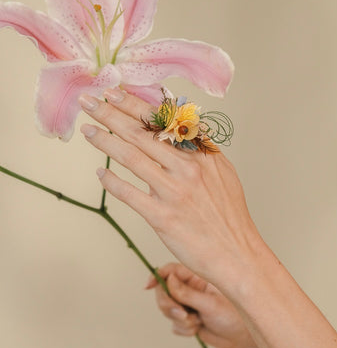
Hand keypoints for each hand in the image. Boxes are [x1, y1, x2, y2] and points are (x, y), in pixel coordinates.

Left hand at [78, 89, 260, 286]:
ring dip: (105, 141)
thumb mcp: (223, 171)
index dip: (136, 105)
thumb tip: (177, 126)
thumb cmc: (229, 214)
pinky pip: (129, 194)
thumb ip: (200, 147)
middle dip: (112, 114)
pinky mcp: (162, 217)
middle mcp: (187, 168)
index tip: (115, 93)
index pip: (164, 121)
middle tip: (90, 102)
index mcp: (202, 154)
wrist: (236, 253)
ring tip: (88, 130)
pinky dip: (112, 182)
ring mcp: (174, 192)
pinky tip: (100, 173)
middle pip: (142, 133)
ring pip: (131, 158)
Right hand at [146, 263, 262, 347]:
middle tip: (182, 314)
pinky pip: (175, 325)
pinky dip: (184, 330)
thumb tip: (168, 281)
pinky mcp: (189, 319)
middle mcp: (191, 288)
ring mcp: (189, 303)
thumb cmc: (235, 314)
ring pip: (168, 310)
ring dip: (179, 320)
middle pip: (164, 292)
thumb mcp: (210, 303)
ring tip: (197, 322)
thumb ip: (187, 293)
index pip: (170, 271)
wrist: (243, 337)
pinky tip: (199, 329)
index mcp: (197, 276)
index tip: (148, 286)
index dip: (157, 276)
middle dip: (169, 305)